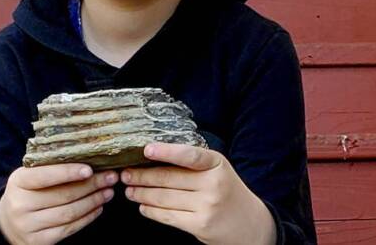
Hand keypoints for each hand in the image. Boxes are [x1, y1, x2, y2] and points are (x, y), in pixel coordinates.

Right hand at [0, 164, 117, 244]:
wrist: (7, 223)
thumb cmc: (26, 193)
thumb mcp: (29, 176)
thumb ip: (50, 167)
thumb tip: (86, 157)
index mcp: (18, 182)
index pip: (45, 176)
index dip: (68, 172)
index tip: (90, 169)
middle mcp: (20, 205)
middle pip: (62, 195)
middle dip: (91, 185)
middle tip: (110, 177)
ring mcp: (29, 225)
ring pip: (68, 213)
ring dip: (93, 201)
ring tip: (108, 192)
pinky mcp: (39, 241)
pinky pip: (69, 229)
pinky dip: (87, 217)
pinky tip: (98, 207)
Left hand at [121, 143, 275, 244]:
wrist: (250, 223)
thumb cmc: (227, 191)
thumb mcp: (218, 170)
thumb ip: (193, 164)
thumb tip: (153, 159)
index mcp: (216, 164)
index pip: (189, 155)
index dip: (167, 152)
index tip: (146, 149)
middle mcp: (213, 184)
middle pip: (169, 178)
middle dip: (142, 176)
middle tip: (125, 174)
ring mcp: (207, 206)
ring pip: (164, 198)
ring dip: (142, 193)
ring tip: (130, 190)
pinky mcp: (200, 225)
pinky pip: (168, 216)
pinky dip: (151, 210)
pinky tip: (143, 206)